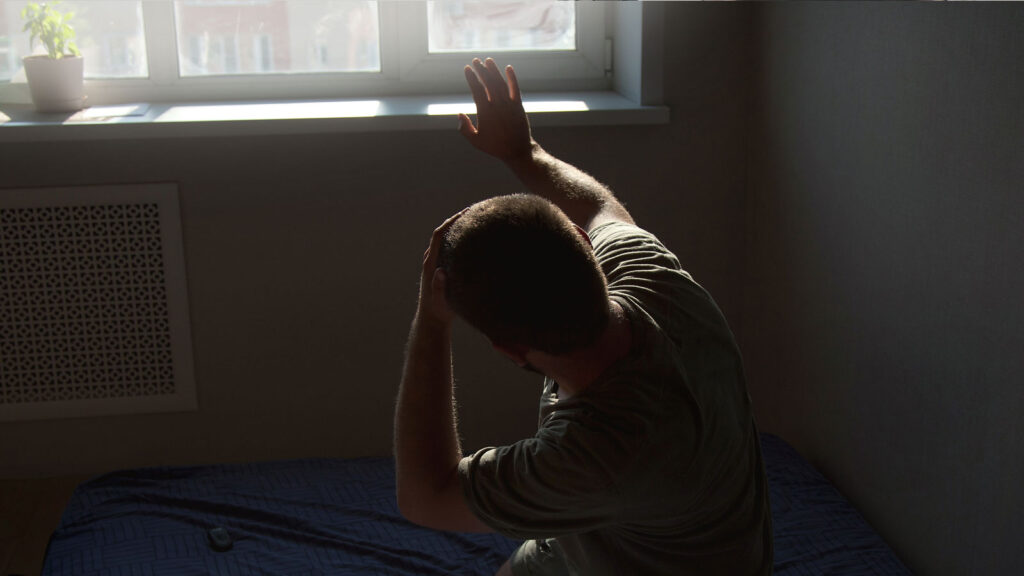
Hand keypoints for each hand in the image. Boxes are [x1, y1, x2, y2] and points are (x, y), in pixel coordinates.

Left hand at [417, 209, 465, 325]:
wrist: (432, 319)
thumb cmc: (439, 311)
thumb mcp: (440, 301)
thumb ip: (438, 287)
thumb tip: (440, 272)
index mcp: (431, 264)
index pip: (439, 235)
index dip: (451, 222)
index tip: (466, 212)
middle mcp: (431, 260)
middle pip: (442, 233)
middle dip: (456, 221)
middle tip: (475, 212)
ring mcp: (434, 263)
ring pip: (445, 240)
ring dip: (457, 230)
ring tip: (475, 222)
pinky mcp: (439, 268)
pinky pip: (448, 249)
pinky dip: (458, 241)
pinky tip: (471, 242)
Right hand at [458, 58, 532, 162]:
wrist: (517, 150)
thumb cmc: (495, 146)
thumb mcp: (476, 141)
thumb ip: (465, 128)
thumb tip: (459, 113)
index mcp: (485, 112)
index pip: (477, 90)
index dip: (472, 78)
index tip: (467, 68)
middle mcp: (497, 106)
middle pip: (488, 83)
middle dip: (481, 70)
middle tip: (475, 61)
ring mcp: (509, 105)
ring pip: (500, 83)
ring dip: (494, 71)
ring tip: (488, 61)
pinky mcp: (518, 106)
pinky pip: (515, 89)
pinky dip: (512, 78)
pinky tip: (508, 68)